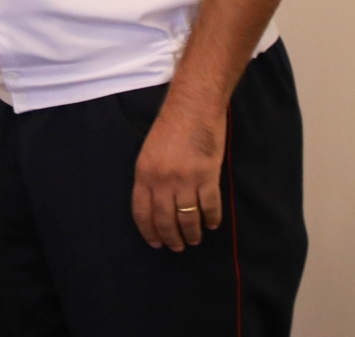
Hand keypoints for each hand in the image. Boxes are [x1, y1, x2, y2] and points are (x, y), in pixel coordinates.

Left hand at [131, 98, 226, 250]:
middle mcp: (162, 180)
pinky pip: (209, 207)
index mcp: (144, 173)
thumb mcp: (150, 151)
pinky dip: (211, 219)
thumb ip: (151, 177)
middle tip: (177, 247)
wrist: (193, 107)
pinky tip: (212, 224)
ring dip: (192, 233)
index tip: (156, 243)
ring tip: (194, 239)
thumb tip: (156, 204)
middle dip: (171, 238)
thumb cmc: (171, 126)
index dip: (149, 232)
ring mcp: (185, 180)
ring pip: (187, 219)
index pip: (142, 212)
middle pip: (165, 220)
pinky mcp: (207, 177)